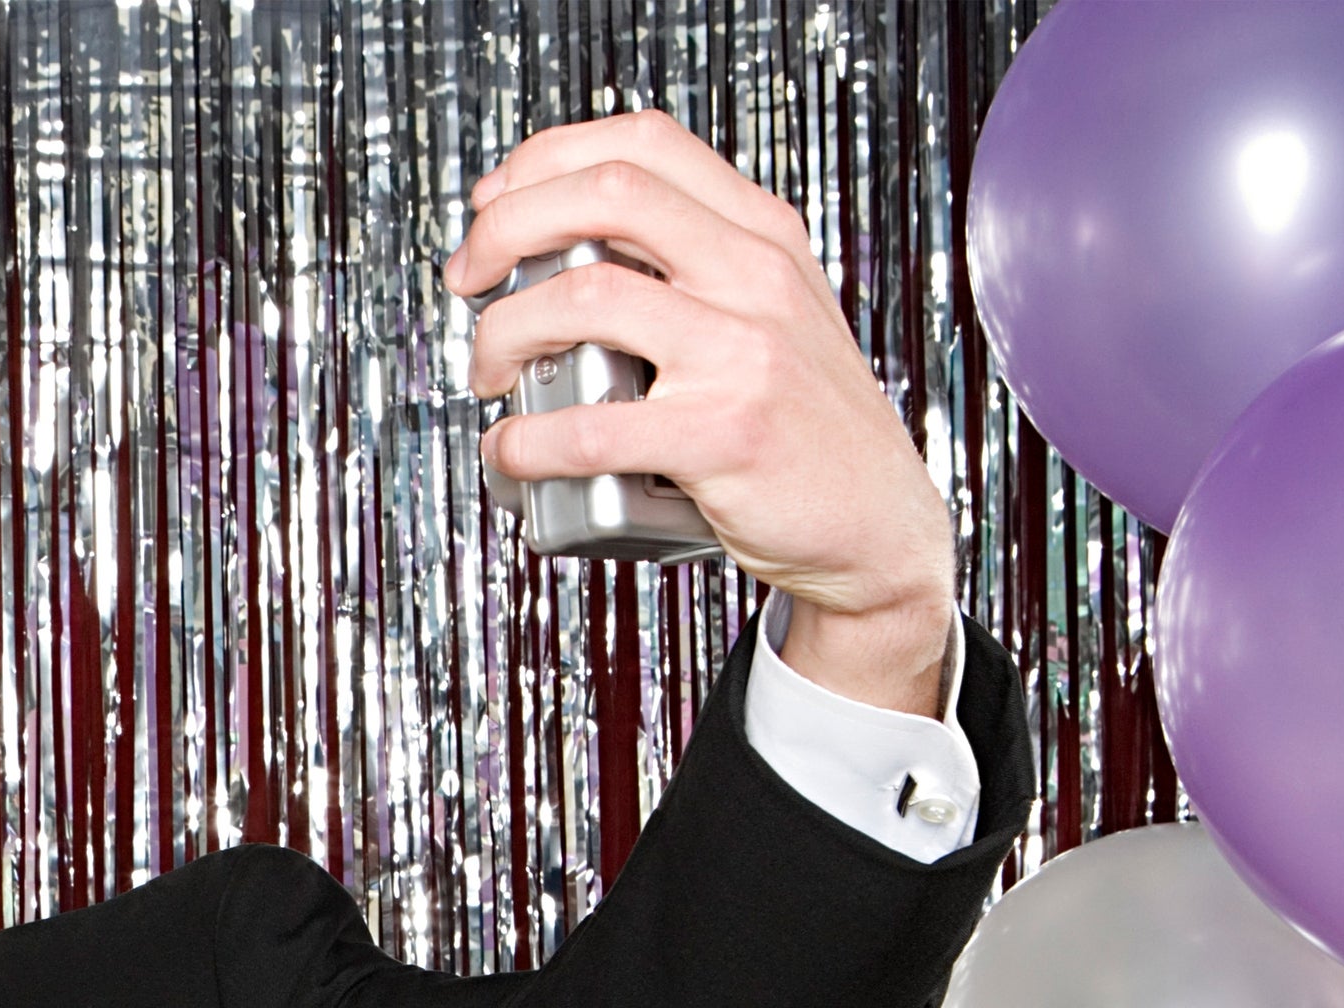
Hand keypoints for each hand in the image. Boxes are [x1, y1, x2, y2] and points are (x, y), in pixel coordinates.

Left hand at [449, 112, 956, 717]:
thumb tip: (553, 252)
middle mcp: (756, 276)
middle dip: (504, 227)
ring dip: (503, 333)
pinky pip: (588, 427)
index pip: (641, 145)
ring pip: (584, 298)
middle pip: (605, 195)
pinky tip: (511, 454)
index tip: (492, 206)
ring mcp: (744, 352)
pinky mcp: (724, 436)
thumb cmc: (798, 428)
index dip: (545, 162)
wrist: (875, 526)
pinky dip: (523, 442)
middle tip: (468, 282)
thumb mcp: (767, 317)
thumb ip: (688, 273)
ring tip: (490, 374)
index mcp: (761, 235)